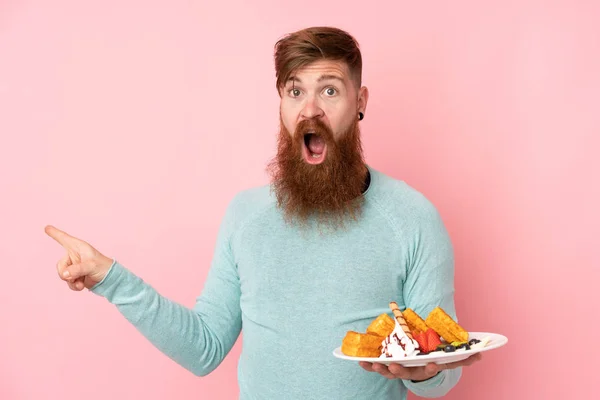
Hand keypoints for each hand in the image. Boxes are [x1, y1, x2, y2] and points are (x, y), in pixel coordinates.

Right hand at [45, 225, 113, 290]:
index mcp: (79, 247)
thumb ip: (77, 269)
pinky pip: (67, 281)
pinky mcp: (75, 275)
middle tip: (73, 278)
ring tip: (81, 282)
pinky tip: (81, 286)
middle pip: (60, 265)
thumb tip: (64, 274)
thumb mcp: (91, 266)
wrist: (110, 280)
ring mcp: (74, 266)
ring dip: (71, 281)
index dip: (55, 233)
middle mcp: (75, 255)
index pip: (64, 239)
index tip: (47, 227)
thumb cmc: (103, 267)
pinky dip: (73, 286)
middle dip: (65, 273)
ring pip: (63, 275)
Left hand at [359, 353, 481, 380]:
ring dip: (381, 369)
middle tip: (393, 366)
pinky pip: (377, 367)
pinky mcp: (386, 366)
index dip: (431, 369)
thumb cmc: (434, 357)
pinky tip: (360, 361)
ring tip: (374, 364)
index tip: (432, 364)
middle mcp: (412, 371)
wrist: (420, 365)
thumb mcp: (449, 357)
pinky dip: (369, 365)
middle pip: (405, 373)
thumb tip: (481, 355)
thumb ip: (464, 357)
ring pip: (389, 373)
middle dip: (398, 370)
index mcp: (426, 367)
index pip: (430, 370)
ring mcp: (399, 370)